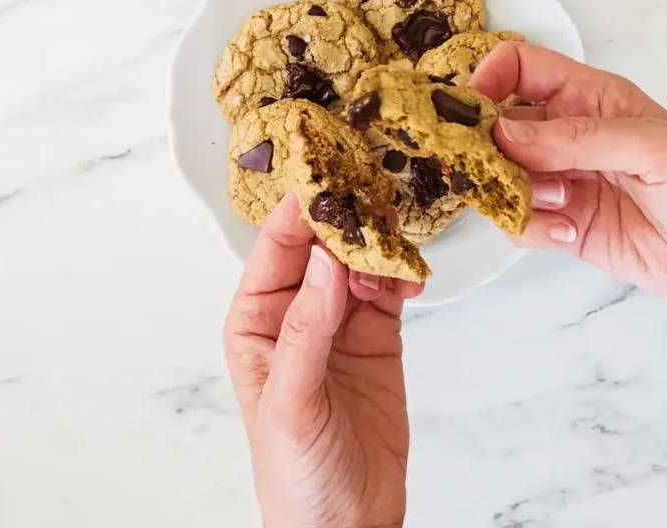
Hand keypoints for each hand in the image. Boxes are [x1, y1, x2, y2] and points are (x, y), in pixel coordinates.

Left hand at [224, 193, 422, 527]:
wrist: (348, 526)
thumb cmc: (295, 475)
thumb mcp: (293, 400)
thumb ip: (309, 328)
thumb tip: (326, 258)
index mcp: (256, 319)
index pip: (277, 248)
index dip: (301, 208)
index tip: (327, 173)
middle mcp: (295, 312)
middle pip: (322, 245)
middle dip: (347, 217)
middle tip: (374, 188)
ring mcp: (339, 322)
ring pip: (359, 260)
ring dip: (379, 243)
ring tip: (398, 236)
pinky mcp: (377, 335)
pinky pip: (389, 287)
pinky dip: (402, 274)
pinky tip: (410, 277)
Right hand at [472, 42, 666, 327]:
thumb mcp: (649, 148)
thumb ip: (575, 138)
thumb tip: (505, 132)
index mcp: (588, 97)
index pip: (521, 67)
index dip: (489, 78)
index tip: (472, 108)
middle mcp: (567, 135)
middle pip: (497, 123)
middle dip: (487, 144)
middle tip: (496, 166)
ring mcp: (562, 180)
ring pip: (500, 175)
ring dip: (512, 191)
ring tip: (557, 202)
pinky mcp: (563, 224)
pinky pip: (518, 221)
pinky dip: (530, 227)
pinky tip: (567, 231)